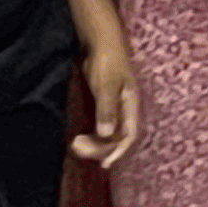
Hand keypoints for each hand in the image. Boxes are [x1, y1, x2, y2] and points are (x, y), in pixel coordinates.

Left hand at [73, 33, 139, 167]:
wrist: (101, 42)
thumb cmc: (107, 60)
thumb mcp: (107, 84)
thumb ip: (107, 108)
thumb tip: (105, 134)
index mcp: (132, 105)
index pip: (130, 136)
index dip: (119, 151)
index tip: (104, 164)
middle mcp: (126, 111)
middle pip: (119, 139)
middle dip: (100, 149)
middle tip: (77, 146)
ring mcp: (116, 109)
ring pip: (110, 136)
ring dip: (95, 144)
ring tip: (75, 143)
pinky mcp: (105, 107)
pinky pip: (102, 129)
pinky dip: (93, 137)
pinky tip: (80, 137)